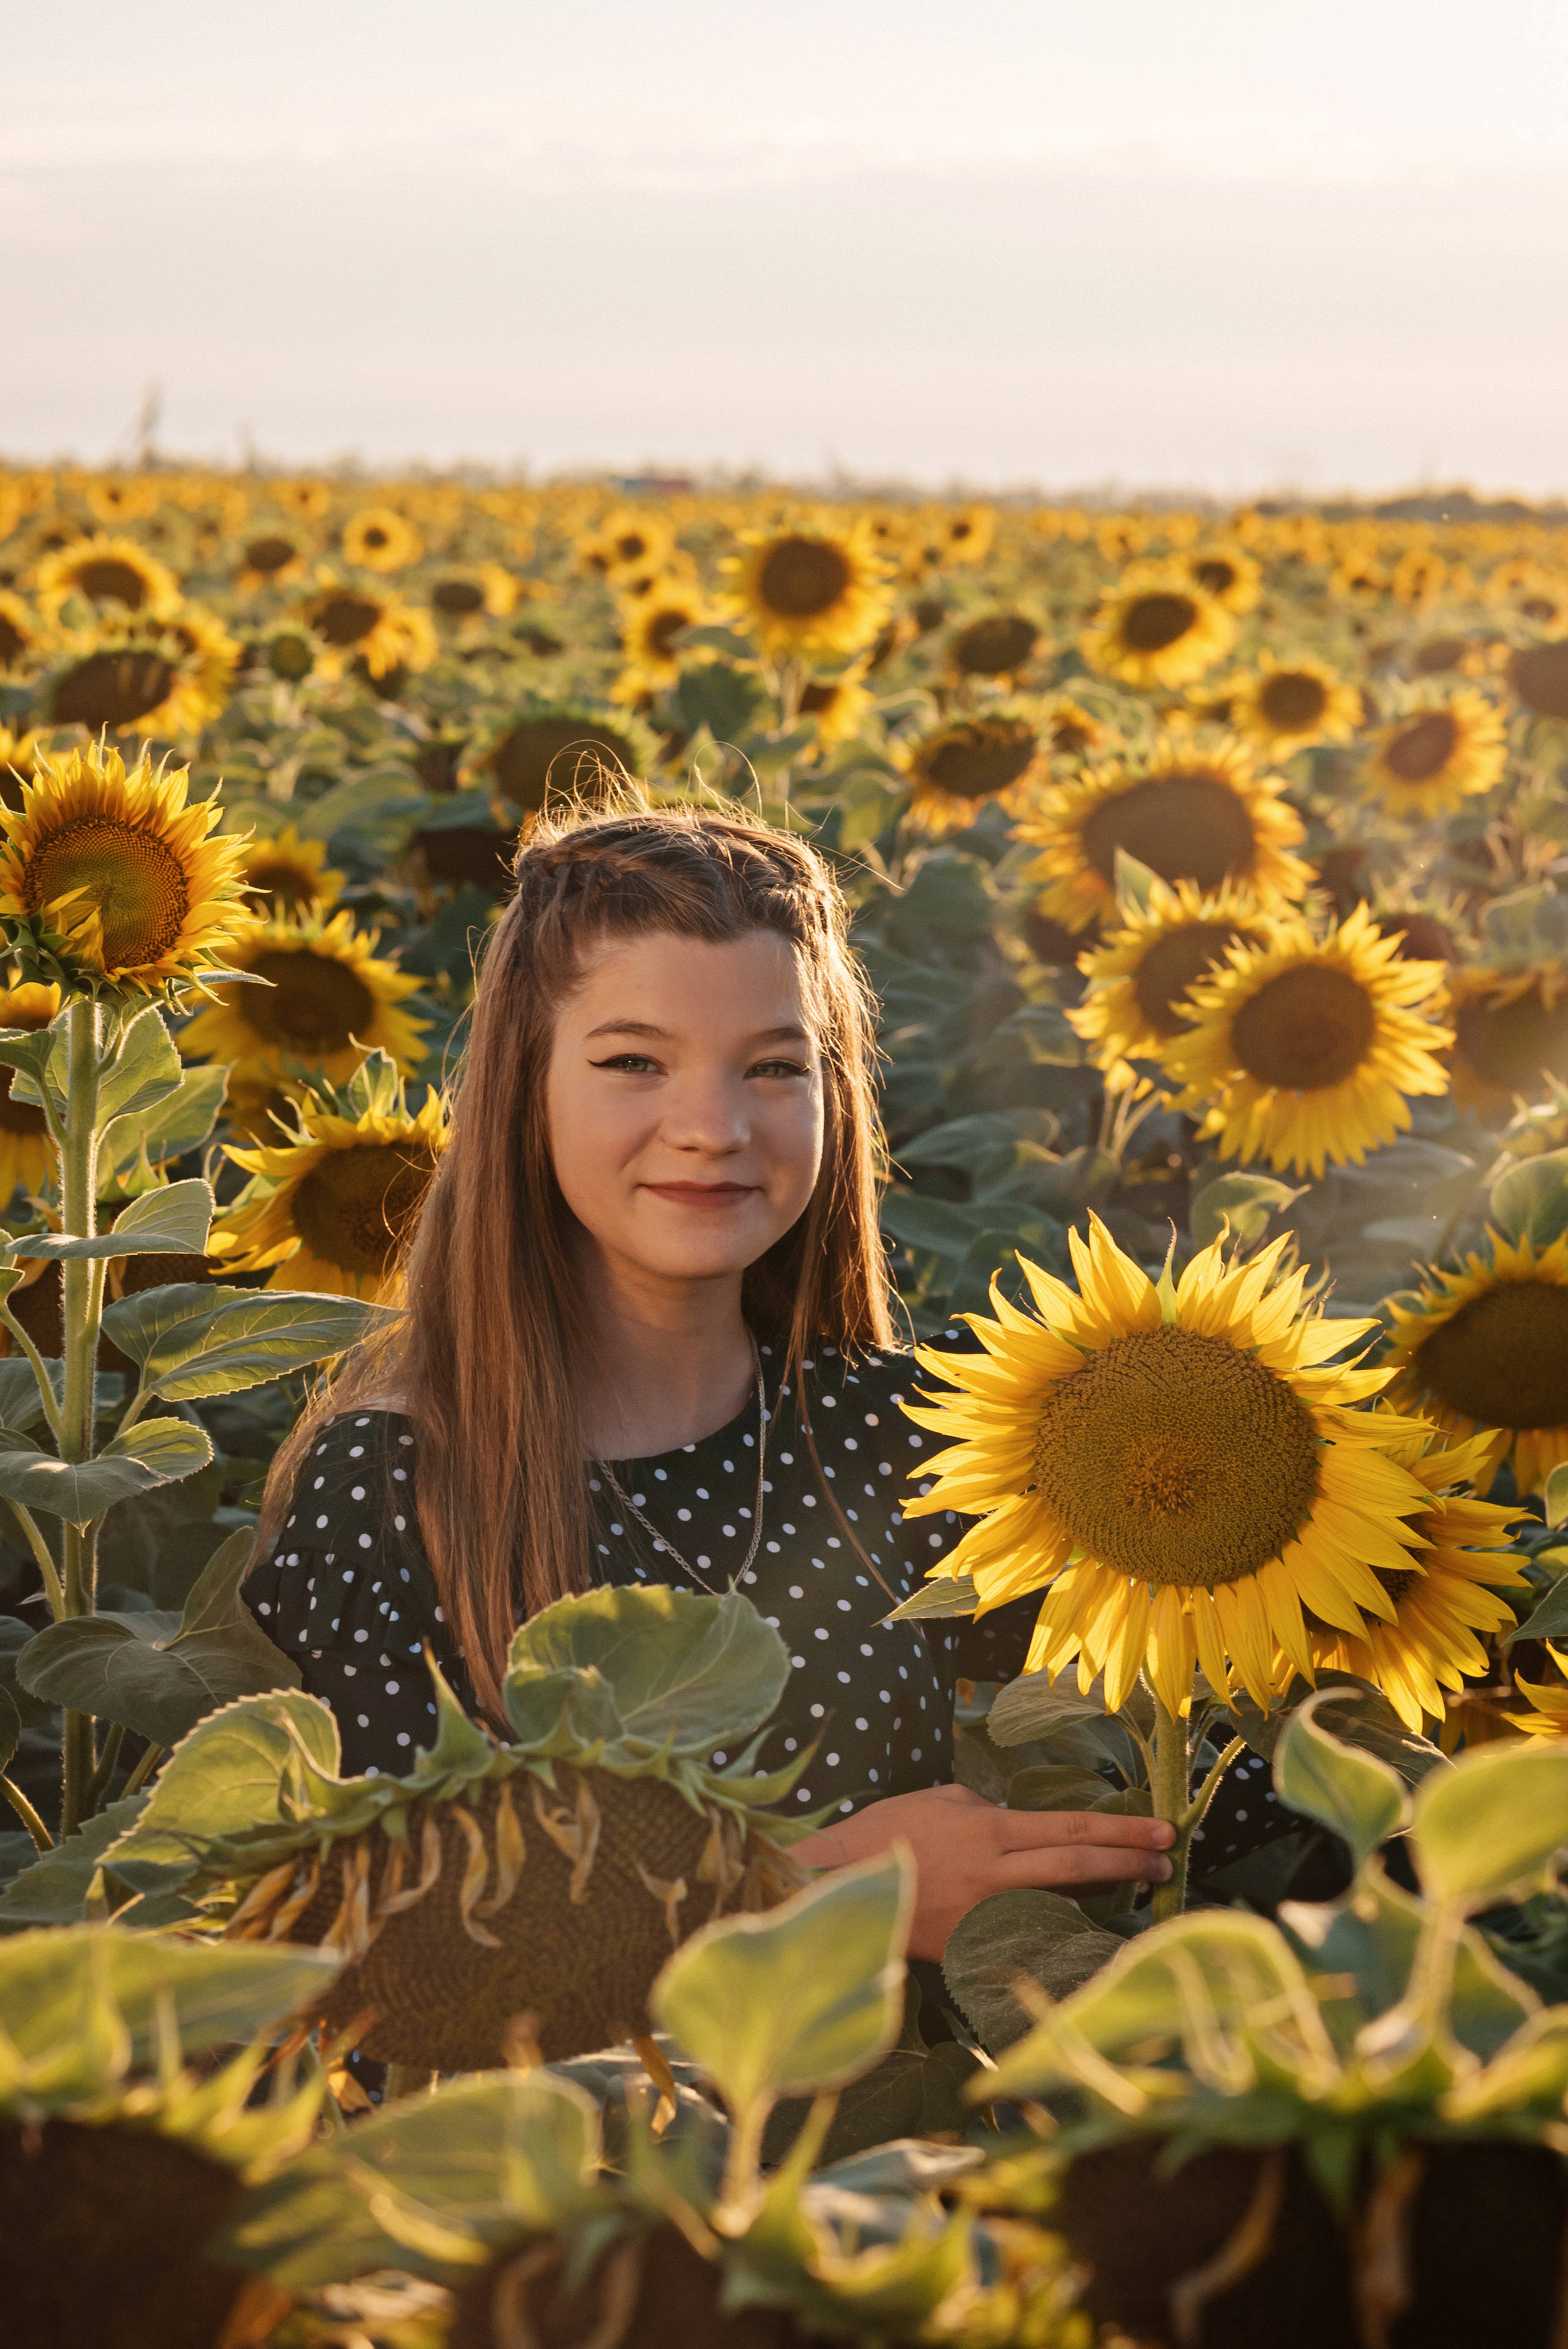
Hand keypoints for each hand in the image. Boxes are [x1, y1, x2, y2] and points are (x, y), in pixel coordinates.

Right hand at [795, 1784, 1175, 1961]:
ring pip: (1061, 1905)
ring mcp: (985, 1916)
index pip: (1072, 1828)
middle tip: (1168, 1863)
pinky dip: (1059, 1928)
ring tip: (1140, 1889)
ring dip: (1103, 1897)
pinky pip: (1027, 1934)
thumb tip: (1012, 1825)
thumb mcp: (934, 1801)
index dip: (1123, 1831)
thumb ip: (980, 1808)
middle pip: (1078, 1866)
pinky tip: (1082, 1925)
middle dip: (1130, 1863)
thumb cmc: (880, 1836)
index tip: (1163, 1832)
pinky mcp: (971, 1947)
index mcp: (987, 1829)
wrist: (832, 1892)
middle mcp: (995, 1873)